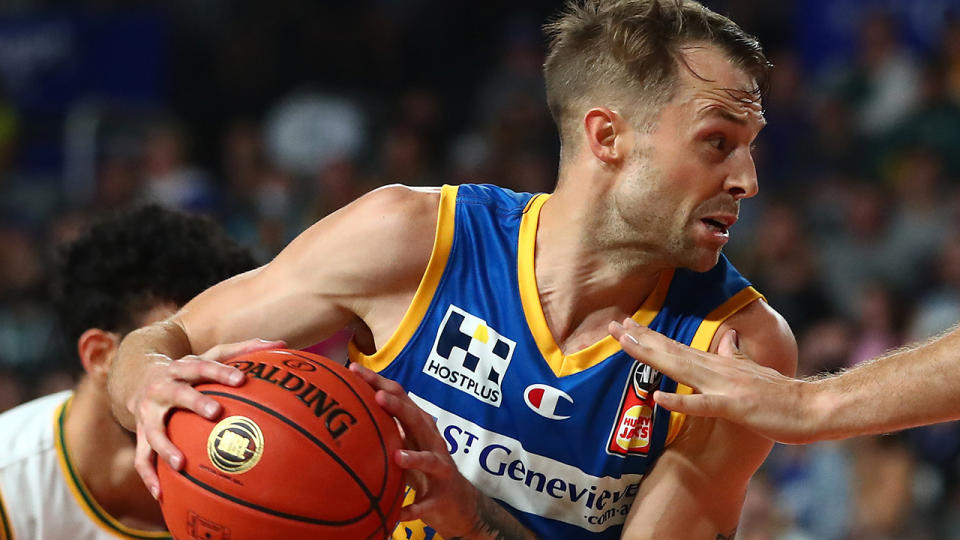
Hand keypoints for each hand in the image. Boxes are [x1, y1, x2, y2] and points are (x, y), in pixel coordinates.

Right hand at [130, 339, 284, 498]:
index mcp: (182, 368)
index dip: (221, 372)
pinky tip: (162, 494)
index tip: (241, 379)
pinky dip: (149, 476)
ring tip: (180, 464)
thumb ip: (243, 349)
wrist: (137, 377)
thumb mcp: (209, 355)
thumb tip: (281, 343)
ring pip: (152, 430)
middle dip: (195, 402)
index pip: (202, 367)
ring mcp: (147, 413)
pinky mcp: (139, 434)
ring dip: (165, 447)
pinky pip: (142, 458)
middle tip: (215, 413)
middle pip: (177, 394)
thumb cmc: (188, 370)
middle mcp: (162, 388)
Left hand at [349, 363, 532, 538]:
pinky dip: (416, 508)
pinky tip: (402, 514)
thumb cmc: (424, 468)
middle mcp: (431, 441)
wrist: (458, 501)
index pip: (399, 397)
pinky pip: (427, 503)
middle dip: (398, 407)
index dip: (378, 382)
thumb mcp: (405, 443)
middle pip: (416, 419)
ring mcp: (440, 467)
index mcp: (418, 426)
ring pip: (429, 458)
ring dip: (414, 457)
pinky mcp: (442, 495)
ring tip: (397, 456)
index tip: (353, 370)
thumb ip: (385, 427)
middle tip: (378, 397)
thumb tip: (347, 411)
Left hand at [609, 318, 816, 443]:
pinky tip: (658, 396)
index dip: (650, 336)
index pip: (677, 347)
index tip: (626, 325)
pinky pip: (704, 404)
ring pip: (681, 369)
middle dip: (640, 339)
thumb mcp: (753, 371)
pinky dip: (681, 400)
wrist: (813, 407)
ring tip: (626, 345)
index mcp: (719, 363)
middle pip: (671, 352)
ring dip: (652, 356)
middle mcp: (717, 370)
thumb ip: (736, 355)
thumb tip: (727, 338)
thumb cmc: (781, 395)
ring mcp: (725, 387)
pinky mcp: (735, 406)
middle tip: (612, 325)